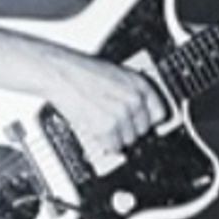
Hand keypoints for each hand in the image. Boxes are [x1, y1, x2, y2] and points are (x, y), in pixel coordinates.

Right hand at [40, 48, 168, 158]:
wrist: (59, 73)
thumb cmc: (80, 71)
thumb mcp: (115, 76)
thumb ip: (130, 93)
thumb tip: (138, 112)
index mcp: (139, 85)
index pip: (159, 114)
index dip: (146, 121)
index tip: (139, 124)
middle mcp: (134, 100)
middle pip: (142, 131)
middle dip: (127, 129)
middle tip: (111, 121)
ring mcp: (122, 114)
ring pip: (128, 141)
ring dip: (114, 137)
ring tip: (99, 122)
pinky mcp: (107, 126)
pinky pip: (113, 146)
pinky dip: (103, 143)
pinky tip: (94, 129)